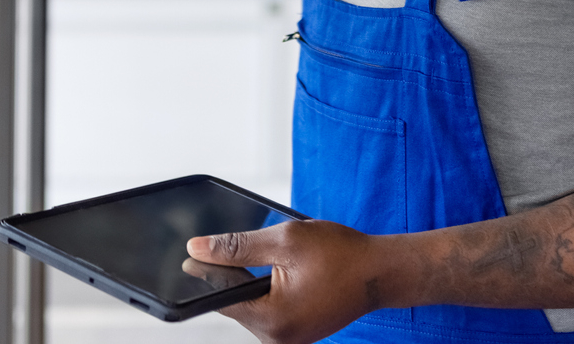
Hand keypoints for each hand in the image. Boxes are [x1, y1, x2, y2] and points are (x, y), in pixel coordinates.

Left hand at [186, 219, 396, 343]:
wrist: (381, 272)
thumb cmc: (342, 254)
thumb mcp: (286, 240)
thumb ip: (238, 246)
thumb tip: (198, 248)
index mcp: (271, 320)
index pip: (221, 298)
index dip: (207, 272)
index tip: (192, 256)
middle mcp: (277, 339)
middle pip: (237, 304)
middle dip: (239, 275)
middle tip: (262, 250)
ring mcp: (288, 340)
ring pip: (254, 306)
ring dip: (258, 282)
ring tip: (288, 263)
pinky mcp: (297, 334)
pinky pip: (272, 311)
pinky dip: (273, 291)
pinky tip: (293, 273)